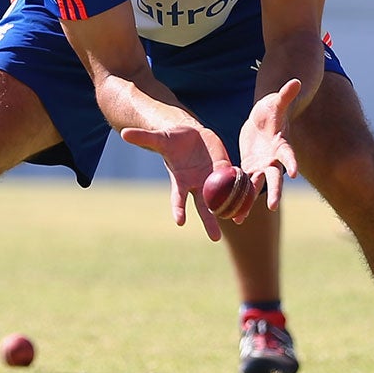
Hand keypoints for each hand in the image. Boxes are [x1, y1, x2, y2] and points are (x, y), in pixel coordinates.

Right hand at [121, 122, 255, 240]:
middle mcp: (197, 184)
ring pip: (222, 198)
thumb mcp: (160, 137)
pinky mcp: (224, 170)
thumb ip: (144, 138)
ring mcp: (212, 179)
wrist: (190, 135)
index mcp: (181, 180)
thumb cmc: (172, 139)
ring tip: (239, 221)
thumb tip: (124, 134)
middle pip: (204, 206)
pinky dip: (240, 191)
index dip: (178, 209)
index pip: (178, 198)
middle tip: (215, 238)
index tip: (180, 222)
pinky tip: (250, 202)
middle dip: (209, 221)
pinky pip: (233, 182)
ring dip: (230, 209)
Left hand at [237, 79, 302, 209]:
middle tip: (272, 206)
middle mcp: (273, 161)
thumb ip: (285, 95)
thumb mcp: (276, 102)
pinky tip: (229, 213)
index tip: (293, 173)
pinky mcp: (250, 169)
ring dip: (249, 202)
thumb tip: (296, 81)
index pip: (288, 155)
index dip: (291, 163)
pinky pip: (244, 186)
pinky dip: (238, 199)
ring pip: (256, 187)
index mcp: (281, 145)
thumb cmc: (272, 109)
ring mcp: (261, 167)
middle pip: (274, 178)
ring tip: (239, 218)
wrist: (264, 120)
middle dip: (273, 192)